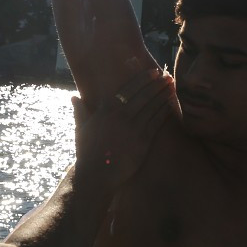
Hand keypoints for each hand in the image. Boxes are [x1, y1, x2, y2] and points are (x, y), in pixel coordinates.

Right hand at [72, 65, 174, 186]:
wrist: (96, 174)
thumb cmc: (87, 152)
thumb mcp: (82, 128)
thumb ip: (80, 111)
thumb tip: (74, 98)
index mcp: (107, 109)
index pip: (129, 88)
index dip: (143, 78)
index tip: (153, 72)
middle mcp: (121, 115)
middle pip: (144, 95)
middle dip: (157, 84)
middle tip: (167, 76)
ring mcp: (133, 128)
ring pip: (152, 106)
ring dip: (163, 95)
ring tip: (172, 86)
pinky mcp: (143, 141)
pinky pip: (156, 122)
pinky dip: (164, 112)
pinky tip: (170, 105)